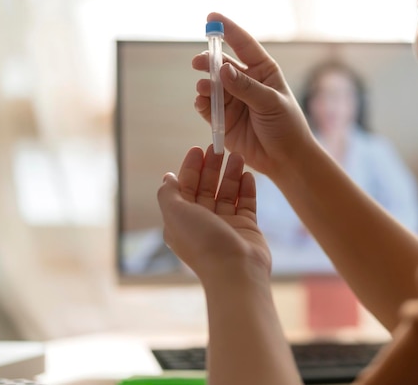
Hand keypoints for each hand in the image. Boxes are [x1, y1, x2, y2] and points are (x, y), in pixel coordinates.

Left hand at [157, 145, 270, 284]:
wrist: (236, 270)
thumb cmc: (203, 242)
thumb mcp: (175, 214)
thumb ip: (168, 194)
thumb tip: (168, 178)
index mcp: (182, 220)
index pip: (185, 187)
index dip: (190, 168)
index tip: (198, 149)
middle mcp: (203, 221)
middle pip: (206, 188)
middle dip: (211, 167)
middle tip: (220, 147)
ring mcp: (226, 224)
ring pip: (227, 193)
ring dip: (231, 174)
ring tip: (238, 156)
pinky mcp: (247, 227)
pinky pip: (246, 202)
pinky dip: (246, 188)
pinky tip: (248, 174)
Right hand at [193, 12, 313, 176]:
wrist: (286, 160)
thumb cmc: (287, 127)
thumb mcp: (271, 103)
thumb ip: (247, 87)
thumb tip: (222, 68)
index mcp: (263, 71)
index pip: (243, 44)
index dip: (227, 29)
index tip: (211, 17)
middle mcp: (245, 82)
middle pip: (221, 63)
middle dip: (208, 60)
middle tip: (199, 62)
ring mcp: (233, 100)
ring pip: (211, 84)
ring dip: (204, 84)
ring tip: (204, 88)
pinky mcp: (223, 118)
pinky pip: (206, 106)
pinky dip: (202, 102)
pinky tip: (202, 102)